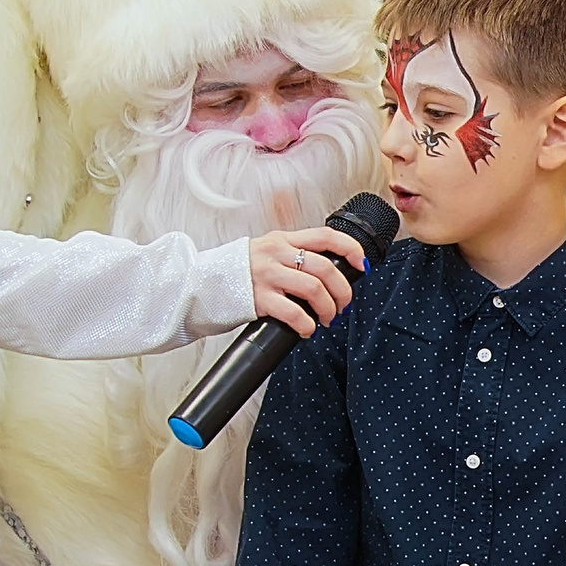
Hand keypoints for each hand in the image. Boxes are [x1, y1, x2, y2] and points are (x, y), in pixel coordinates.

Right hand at [248, 226, 364, 335]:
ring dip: (328, 309)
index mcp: (283, 239)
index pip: (326, 236)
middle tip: (343, 305)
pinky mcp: (259, 298)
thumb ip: (293, 254)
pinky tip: (307, 329)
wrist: (203, 283)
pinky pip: (294, 313)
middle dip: (343, 291)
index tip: (362, 265)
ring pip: (314, 290)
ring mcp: (267, 275)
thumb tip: (330, 272)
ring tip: (326, 319)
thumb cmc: (240, 271)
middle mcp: (276, 254)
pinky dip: (307, 325)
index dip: (351, 249)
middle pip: (325, 268)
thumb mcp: (267, 251)